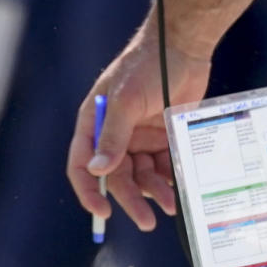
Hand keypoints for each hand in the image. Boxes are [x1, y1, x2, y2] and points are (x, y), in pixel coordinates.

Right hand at [66, 26, 211, 230]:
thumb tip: (97, 170)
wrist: (185, 45)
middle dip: (130, 199)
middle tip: (147, 221)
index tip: (102, 211)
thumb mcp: (126, 100)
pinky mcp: (164, 135)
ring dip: (154, 191)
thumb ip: (113, 135)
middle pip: (116, 176)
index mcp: (95, 121)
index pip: (81, 163)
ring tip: (172, 202)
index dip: (88, 190)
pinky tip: (180, 188)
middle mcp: (115, 132)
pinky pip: (163, 165)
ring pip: (142, 175)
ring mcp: (140, 135)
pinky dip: (170, 178)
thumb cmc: (148, 65)